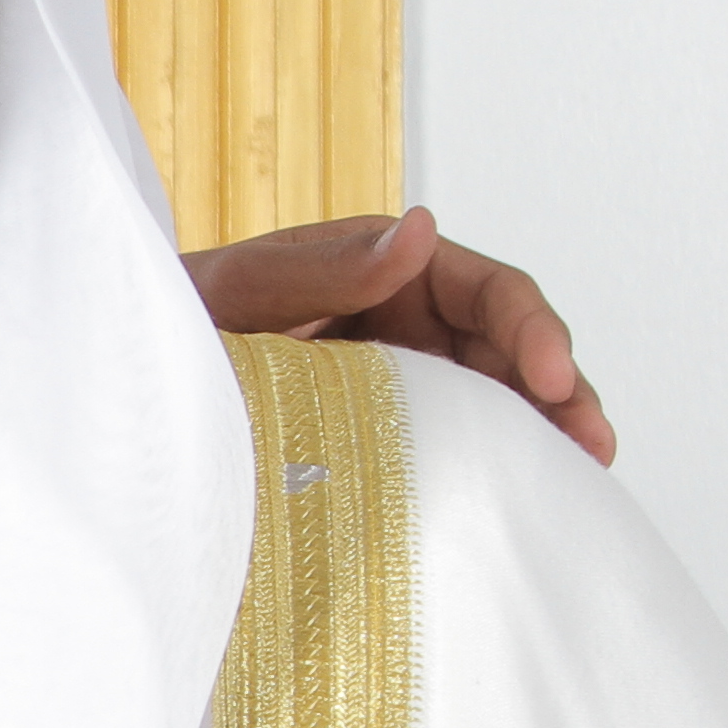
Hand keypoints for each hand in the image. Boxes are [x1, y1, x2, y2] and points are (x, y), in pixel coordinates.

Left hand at [184, 205, 616, 464]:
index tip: (555, 379)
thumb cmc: (180, 320)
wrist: (135, 380)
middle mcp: (408, 314)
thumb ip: (325, 267)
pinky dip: (493, 463)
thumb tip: (420, 228)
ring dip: (542, 433)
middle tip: (593, 447)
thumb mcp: (240, 289)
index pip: (488, 290)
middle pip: (510, 348)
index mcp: (388, 265)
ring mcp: (403, 373)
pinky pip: (455, 438)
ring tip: (581, 478)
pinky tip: (520, 498)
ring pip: (495, 398)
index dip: (533, 331)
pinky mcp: (386, 427)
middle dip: (561, 392)